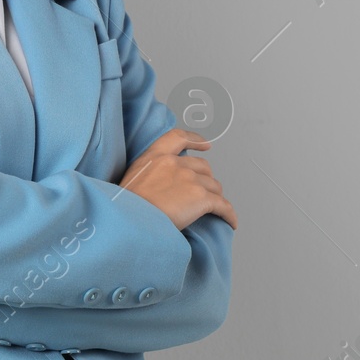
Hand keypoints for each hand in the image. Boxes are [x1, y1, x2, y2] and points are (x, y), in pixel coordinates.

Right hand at [118, 128, 238, 230]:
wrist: (130, 220)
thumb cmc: (128, 204)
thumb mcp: (133, 176)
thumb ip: (152, 170)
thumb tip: (165, 181)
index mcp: (156, 156)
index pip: (178, 137)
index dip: (195, 139)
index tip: (205, 144)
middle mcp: (175, 163)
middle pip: (203, 167)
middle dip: (206, 179)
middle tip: (203, 193)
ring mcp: (190, 179)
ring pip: (214, 187)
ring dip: (215, 198)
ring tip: (212, 210)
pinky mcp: (201, 198)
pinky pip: (224, 206)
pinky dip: (229, 214)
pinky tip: (230, 222)